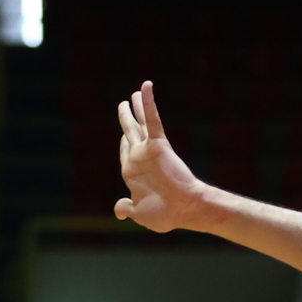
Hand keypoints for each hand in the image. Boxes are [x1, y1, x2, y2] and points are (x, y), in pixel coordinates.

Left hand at [114, 82, 210, 232]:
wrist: (183, 209)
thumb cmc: (164, 214)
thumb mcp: (139, 213)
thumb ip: (127, 207)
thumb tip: (118, 209)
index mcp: (133, 174)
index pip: (125, 152)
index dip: (124, 143)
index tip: (124, 135)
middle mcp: (139, 159)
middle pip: (131, 132)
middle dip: (127, 117)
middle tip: (125, 103)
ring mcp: (148, 150)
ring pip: (139, 123)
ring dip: (135, 107)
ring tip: (133, 94)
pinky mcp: (158, 144)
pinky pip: (152, 119)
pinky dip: (148, 103)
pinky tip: (145, 86)